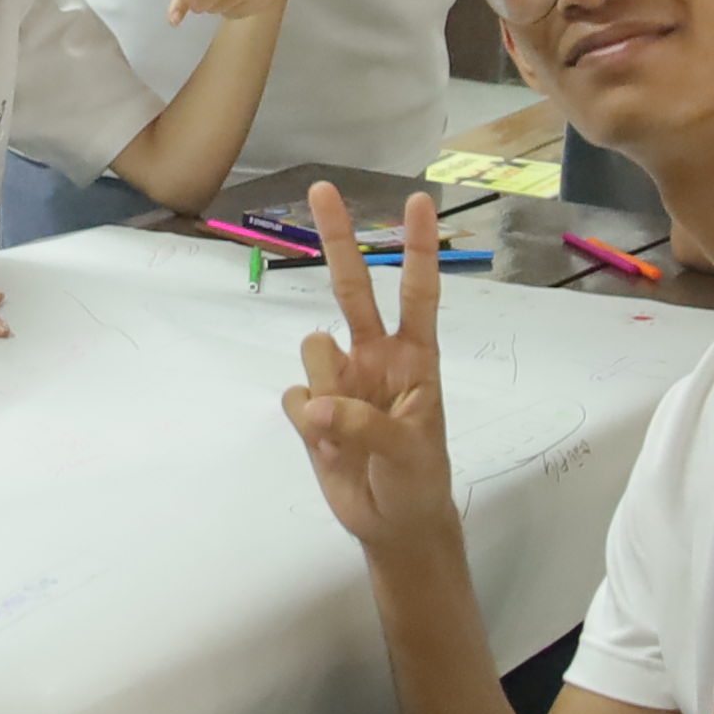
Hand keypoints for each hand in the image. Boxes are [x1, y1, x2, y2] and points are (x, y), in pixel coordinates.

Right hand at [281, 183, 457, 552]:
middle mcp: (374, 355)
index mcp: (413, 357)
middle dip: (338, 237)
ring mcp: (339, 380)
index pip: (417, 292)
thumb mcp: (407, 451)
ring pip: (313, 353)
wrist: (392, 524)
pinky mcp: (310, 409)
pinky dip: (306, 422)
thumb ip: (362, 422)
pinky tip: (327, 445)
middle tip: (323, 188)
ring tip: (347, 432)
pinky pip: (294, 397)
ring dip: (325, 390)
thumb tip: (311, 405)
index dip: (418, 248)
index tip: (419, 202)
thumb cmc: (418, 480)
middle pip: (352, 287)